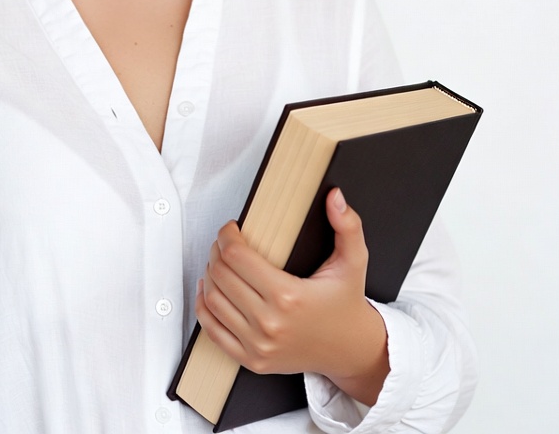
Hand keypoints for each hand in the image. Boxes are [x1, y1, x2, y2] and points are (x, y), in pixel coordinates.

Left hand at [195, 188, 389, 404]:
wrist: (351, 350)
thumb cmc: (346, 304)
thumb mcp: (354, 261)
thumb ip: (348, 226)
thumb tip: (335, 197)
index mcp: (288, 296)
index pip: (236, 256)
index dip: (227, 235)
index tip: (232, 228)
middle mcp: (269, 323)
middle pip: (221, 275)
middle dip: (217, 251)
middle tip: (225, 242)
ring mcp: (258, 345)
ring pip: (213, 300)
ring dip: (209, 274)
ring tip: (219, 262)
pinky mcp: (252, 360)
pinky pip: (213, 331)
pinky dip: (204, 307)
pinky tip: (209, 290)